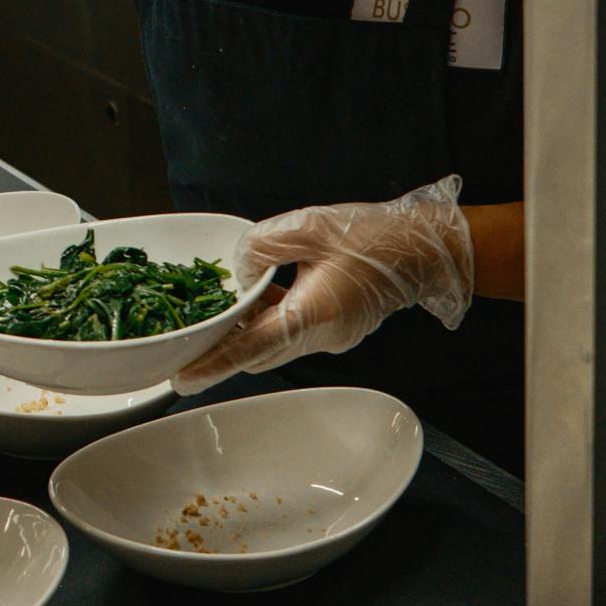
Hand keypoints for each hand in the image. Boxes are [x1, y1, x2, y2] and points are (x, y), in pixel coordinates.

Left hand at [171, 174, 474, 394]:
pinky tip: (257, 293)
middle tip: (186, 340)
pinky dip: (268, 319)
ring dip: (246, 330)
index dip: (213, 364)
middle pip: (258, 352)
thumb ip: (263, 246)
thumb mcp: (310, 226)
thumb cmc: (375, 236)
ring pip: (272, 344)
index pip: (252, 347)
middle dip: (222, 348)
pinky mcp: (334, 330)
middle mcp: (322, 336)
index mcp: (315, 314)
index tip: (182, 378)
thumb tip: (238, 269)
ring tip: (216, 311)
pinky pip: (290, 333)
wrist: (423, 250)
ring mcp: (330, 338)